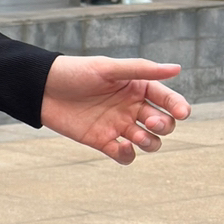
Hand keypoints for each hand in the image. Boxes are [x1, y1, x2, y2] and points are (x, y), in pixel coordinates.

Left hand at [40, 57, 189, 165]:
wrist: (42, 88)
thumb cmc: (76, 72)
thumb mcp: (108, 69)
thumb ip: (141, 70)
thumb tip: (177, 68)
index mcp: (137, 88)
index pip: (167, 99)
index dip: (178, 106)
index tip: (182, 112)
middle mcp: (132, 108)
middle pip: (163, 123)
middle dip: (164, 125)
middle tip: (151, 121)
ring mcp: (118, 125)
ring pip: (149, 141)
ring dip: (150, 142)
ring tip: (137, 136)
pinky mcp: (103, 141)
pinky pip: (124, 154)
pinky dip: (127, 155)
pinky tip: (121, 147)